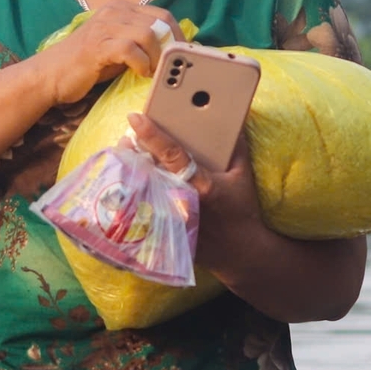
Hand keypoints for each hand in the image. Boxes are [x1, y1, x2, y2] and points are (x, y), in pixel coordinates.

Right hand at [33, 0, 178, 105]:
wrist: (50, 75)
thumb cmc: (86, 65)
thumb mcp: (117, 47)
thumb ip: (140, 42)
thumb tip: (171, 51)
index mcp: (122, 8)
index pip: (163, 14)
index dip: (178, 36)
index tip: (183, 57)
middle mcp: (115, 10)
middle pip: (160, 22)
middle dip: (172, 48)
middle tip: (172, 69)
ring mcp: (105, 25)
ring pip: (148, 34)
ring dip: (157, 57)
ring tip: (154, 73)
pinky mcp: (98, 44)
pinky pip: (131, 49)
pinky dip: (142, 64)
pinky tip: (140, 74)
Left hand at [126, 112, 263, 263]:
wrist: (240, 252)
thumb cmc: (242, 210)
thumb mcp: (244, 175)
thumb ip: (236, 146)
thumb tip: (230, 120)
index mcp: (202, 185)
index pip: (171, 154)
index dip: (151, 134)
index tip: (135, 117)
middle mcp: (181, 201)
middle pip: (147, 169)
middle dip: (133, 149)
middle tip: (127, 136)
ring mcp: (169, 218)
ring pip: (138, 187)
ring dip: (130, 169)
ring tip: (126, 154)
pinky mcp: (163, 231)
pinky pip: (140, 207)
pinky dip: (133, 192)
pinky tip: (129, 182)